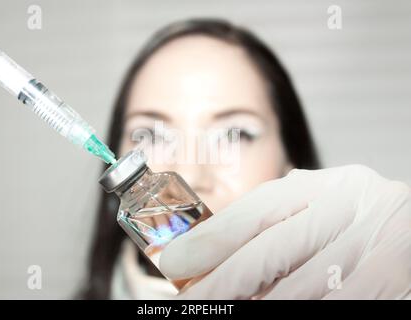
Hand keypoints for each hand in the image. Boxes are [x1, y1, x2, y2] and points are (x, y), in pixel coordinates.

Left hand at [159, 165, 410, 298]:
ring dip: (261, 304)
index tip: (174, 259)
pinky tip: (272, 313)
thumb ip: (283, 225)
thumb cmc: (363, 227)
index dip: (212, 236)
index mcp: (325, 185)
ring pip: (303, 284)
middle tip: (191, 299)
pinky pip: (341, 301)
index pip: (258, 207)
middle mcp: (349, 203)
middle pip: (272, 246)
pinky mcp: (396, 270)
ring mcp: (375, 237)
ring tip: (224, 311)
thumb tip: (219, 250)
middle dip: (224, 280)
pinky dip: (304, 311)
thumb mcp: (324, 214)